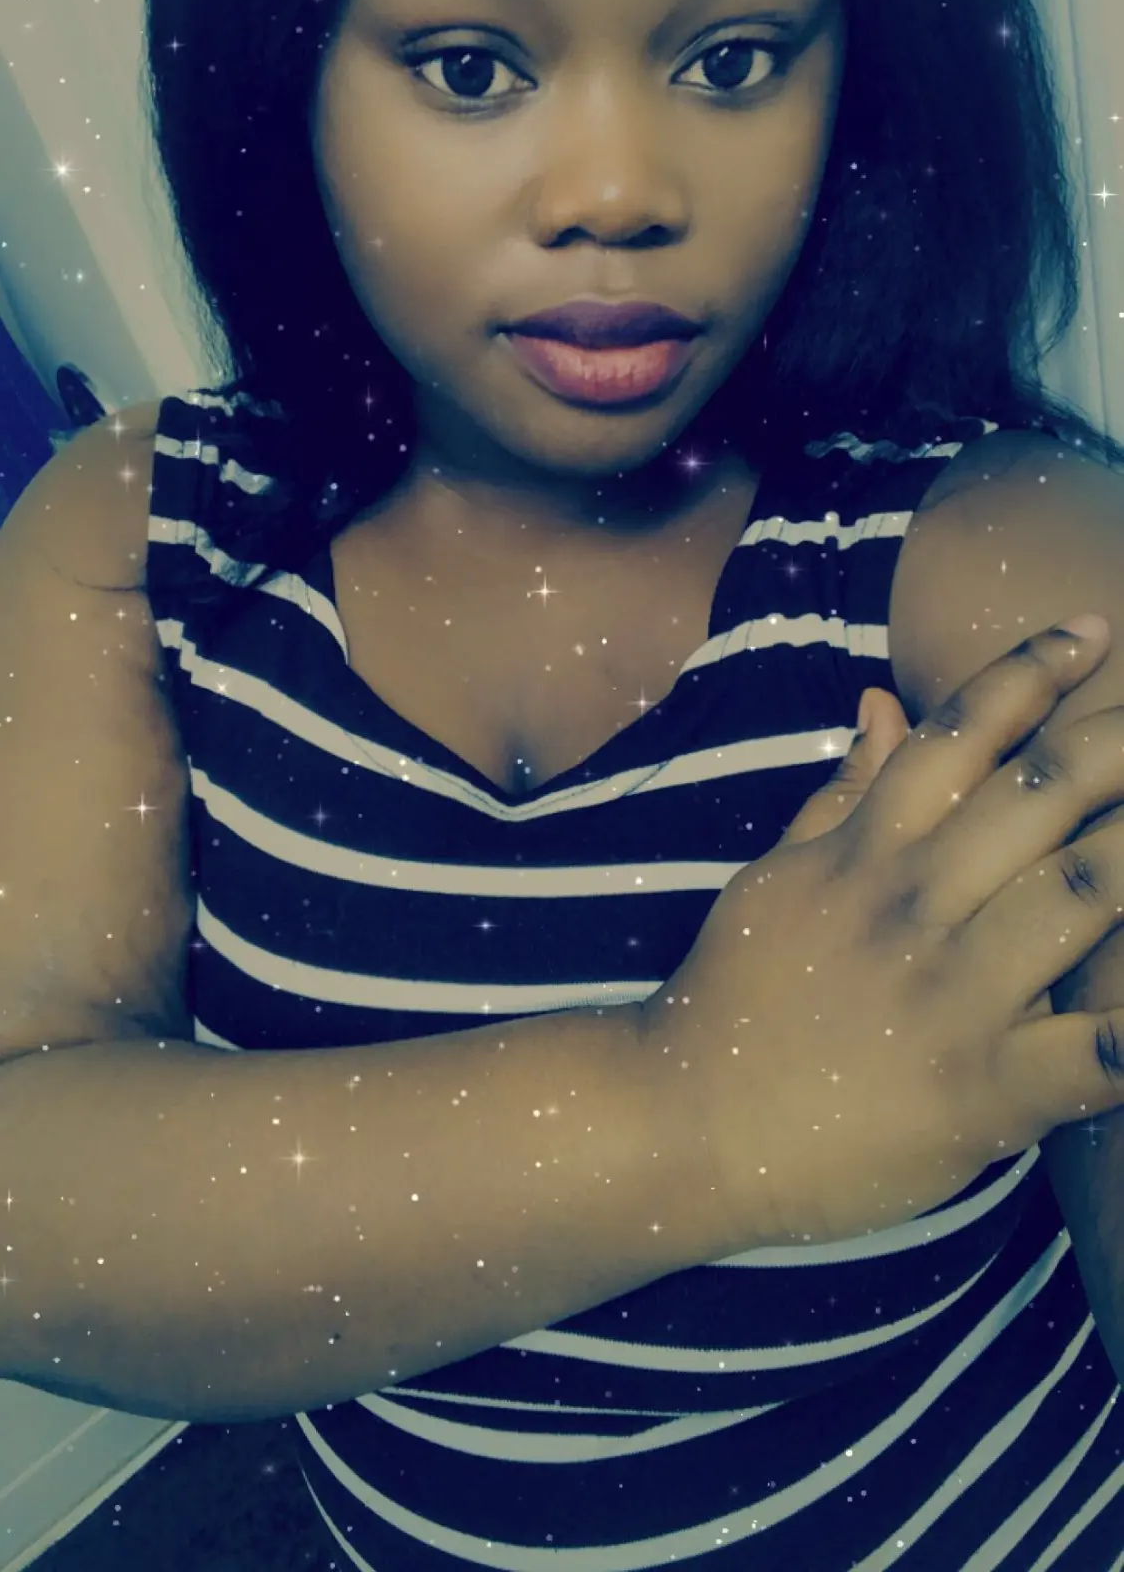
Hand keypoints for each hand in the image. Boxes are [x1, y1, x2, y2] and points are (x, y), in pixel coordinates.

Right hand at [639, 619, 1123, 1249]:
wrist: (677, 1127)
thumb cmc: (733, 1001)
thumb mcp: (778, 880)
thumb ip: (843, 794)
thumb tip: (882, 703)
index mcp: (867, 854)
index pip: (958, 737)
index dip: (1029, 673)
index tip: (1092, 629)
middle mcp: (913, 905)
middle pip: (1039, 795)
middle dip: (1117, 742)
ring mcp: (949, 995)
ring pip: (1079, 897)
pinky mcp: (979, 1093)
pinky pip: (1085, 1056)